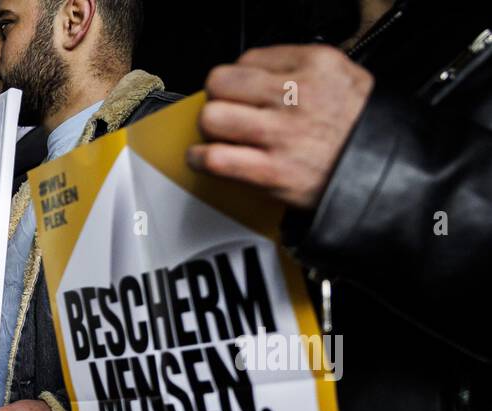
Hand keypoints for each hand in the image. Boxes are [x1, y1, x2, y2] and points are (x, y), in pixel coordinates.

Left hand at [189, 45, 373, 210]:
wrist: (385, 173)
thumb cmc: (363, 130)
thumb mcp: (345, 77)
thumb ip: (300, 68)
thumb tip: (256, 73)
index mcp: (315, 65)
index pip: (248, 59)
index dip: (239, 79)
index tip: (242, 93)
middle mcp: (296, 95)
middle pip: (221, 84)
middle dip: (219, 100)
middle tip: (227, 113)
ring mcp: (281, 134)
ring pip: (212, 117)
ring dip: (208, 130)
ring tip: (218, 137)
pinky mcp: (271, 171)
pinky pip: (215, 158)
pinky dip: (201, 159)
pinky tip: (205, 159)